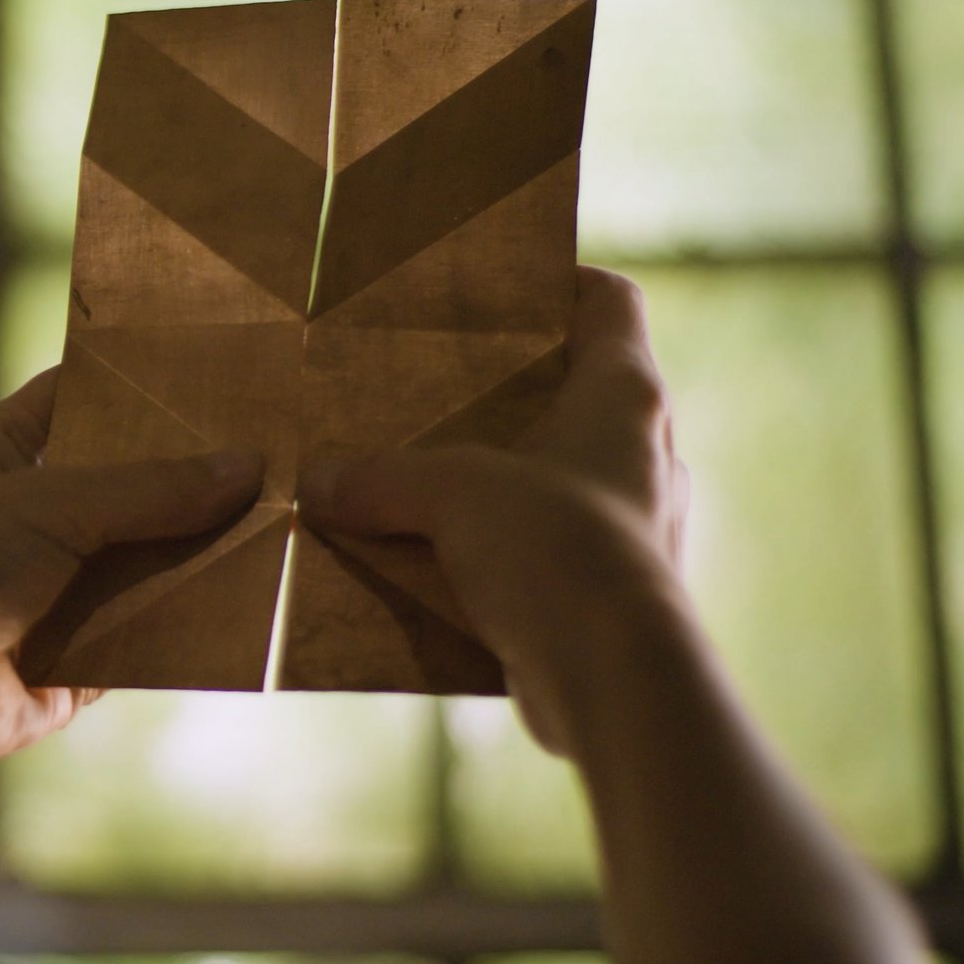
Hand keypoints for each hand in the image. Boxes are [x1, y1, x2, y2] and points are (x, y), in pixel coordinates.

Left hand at [0, 370, 262, 777]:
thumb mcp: (49, 504)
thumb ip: (149, 487)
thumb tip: (247, 467)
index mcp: (3, 449)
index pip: (85, 394)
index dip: (148, 381)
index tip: (228, 366)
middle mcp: (34, 511)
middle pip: (133, 480)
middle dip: (198, 471)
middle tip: (286, 445)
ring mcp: (60, 584)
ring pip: (152, 556)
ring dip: (207, 548)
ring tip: (297, 514)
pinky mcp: (83, 653)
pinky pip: (154, 629)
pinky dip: (195, 620)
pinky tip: (264, 598)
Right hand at [299, 267, 693, 757]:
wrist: (613, 679)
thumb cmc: (554, 550)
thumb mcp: (447, 492)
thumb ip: (381, 479)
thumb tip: (317, 484)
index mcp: (624, 396)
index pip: (610, 303)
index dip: (562, 284)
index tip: (505, 289)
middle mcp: (646, 454)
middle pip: (584, 395)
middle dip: (514, 396)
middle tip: (439, 393)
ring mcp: (639, 528)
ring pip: (568, 481)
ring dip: (508, 483)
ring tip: (430, 483)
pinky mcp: (617, 595)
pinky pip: (554, 556)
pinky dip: (506, 557)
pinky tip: (444, 568)